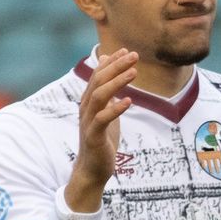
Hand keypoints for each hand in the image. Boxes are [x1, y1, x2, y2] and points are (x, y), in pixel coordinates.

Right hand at [65, 49, 136, 212]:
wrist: (93, 168)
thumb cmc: (102, 139)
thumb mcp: (106, 112)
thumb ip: (107, 92)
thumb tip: (109, 72)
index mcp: (89, 101)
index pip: (98, 76)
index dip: (112, 62)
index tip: (127, 51)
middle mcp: (86, 108)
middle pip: (99, 81)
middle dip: (116, 66)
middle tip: (134, 55)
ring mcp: (88, 121)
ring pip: (99, 96)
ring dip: (117, 82)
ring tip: (134, 72)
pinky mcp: (93, 136)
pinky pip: (102, 119)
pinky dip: (115, 109)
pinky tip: (129, 101)